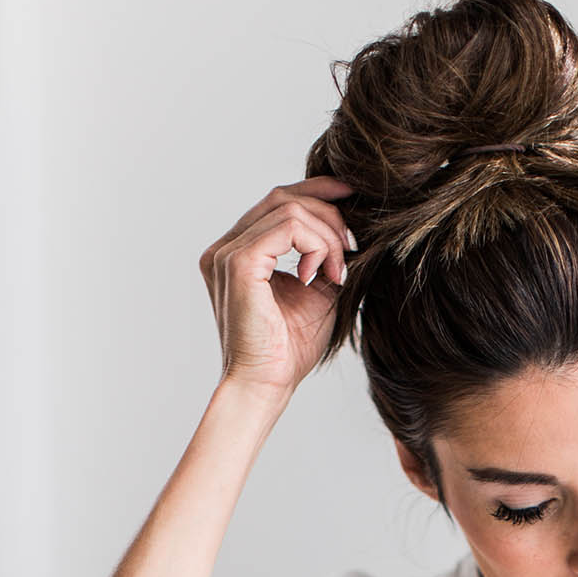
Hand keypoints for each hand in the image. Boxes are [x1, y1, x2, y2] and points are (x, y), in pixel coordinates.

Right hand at [199, 177, 356, 400]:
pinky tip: (322, 275)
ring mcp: (227, 252)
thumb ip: (323, 258)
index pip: (276, 203)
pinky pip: (288, 227)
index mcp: (238, 253)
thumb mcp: (316, 294)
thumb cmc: (288, 351)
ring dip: (326, 236)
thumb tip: (348, 229)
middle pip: (281, 197)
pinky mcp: (239, 262)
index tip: (350, 197)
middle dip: (327, 213)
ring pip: (288, 208)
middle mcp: (226, 247)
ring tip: (339, 272)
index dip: (315, 191)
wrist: (266, 385)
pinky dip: (316, 245)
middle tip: (351, 245)